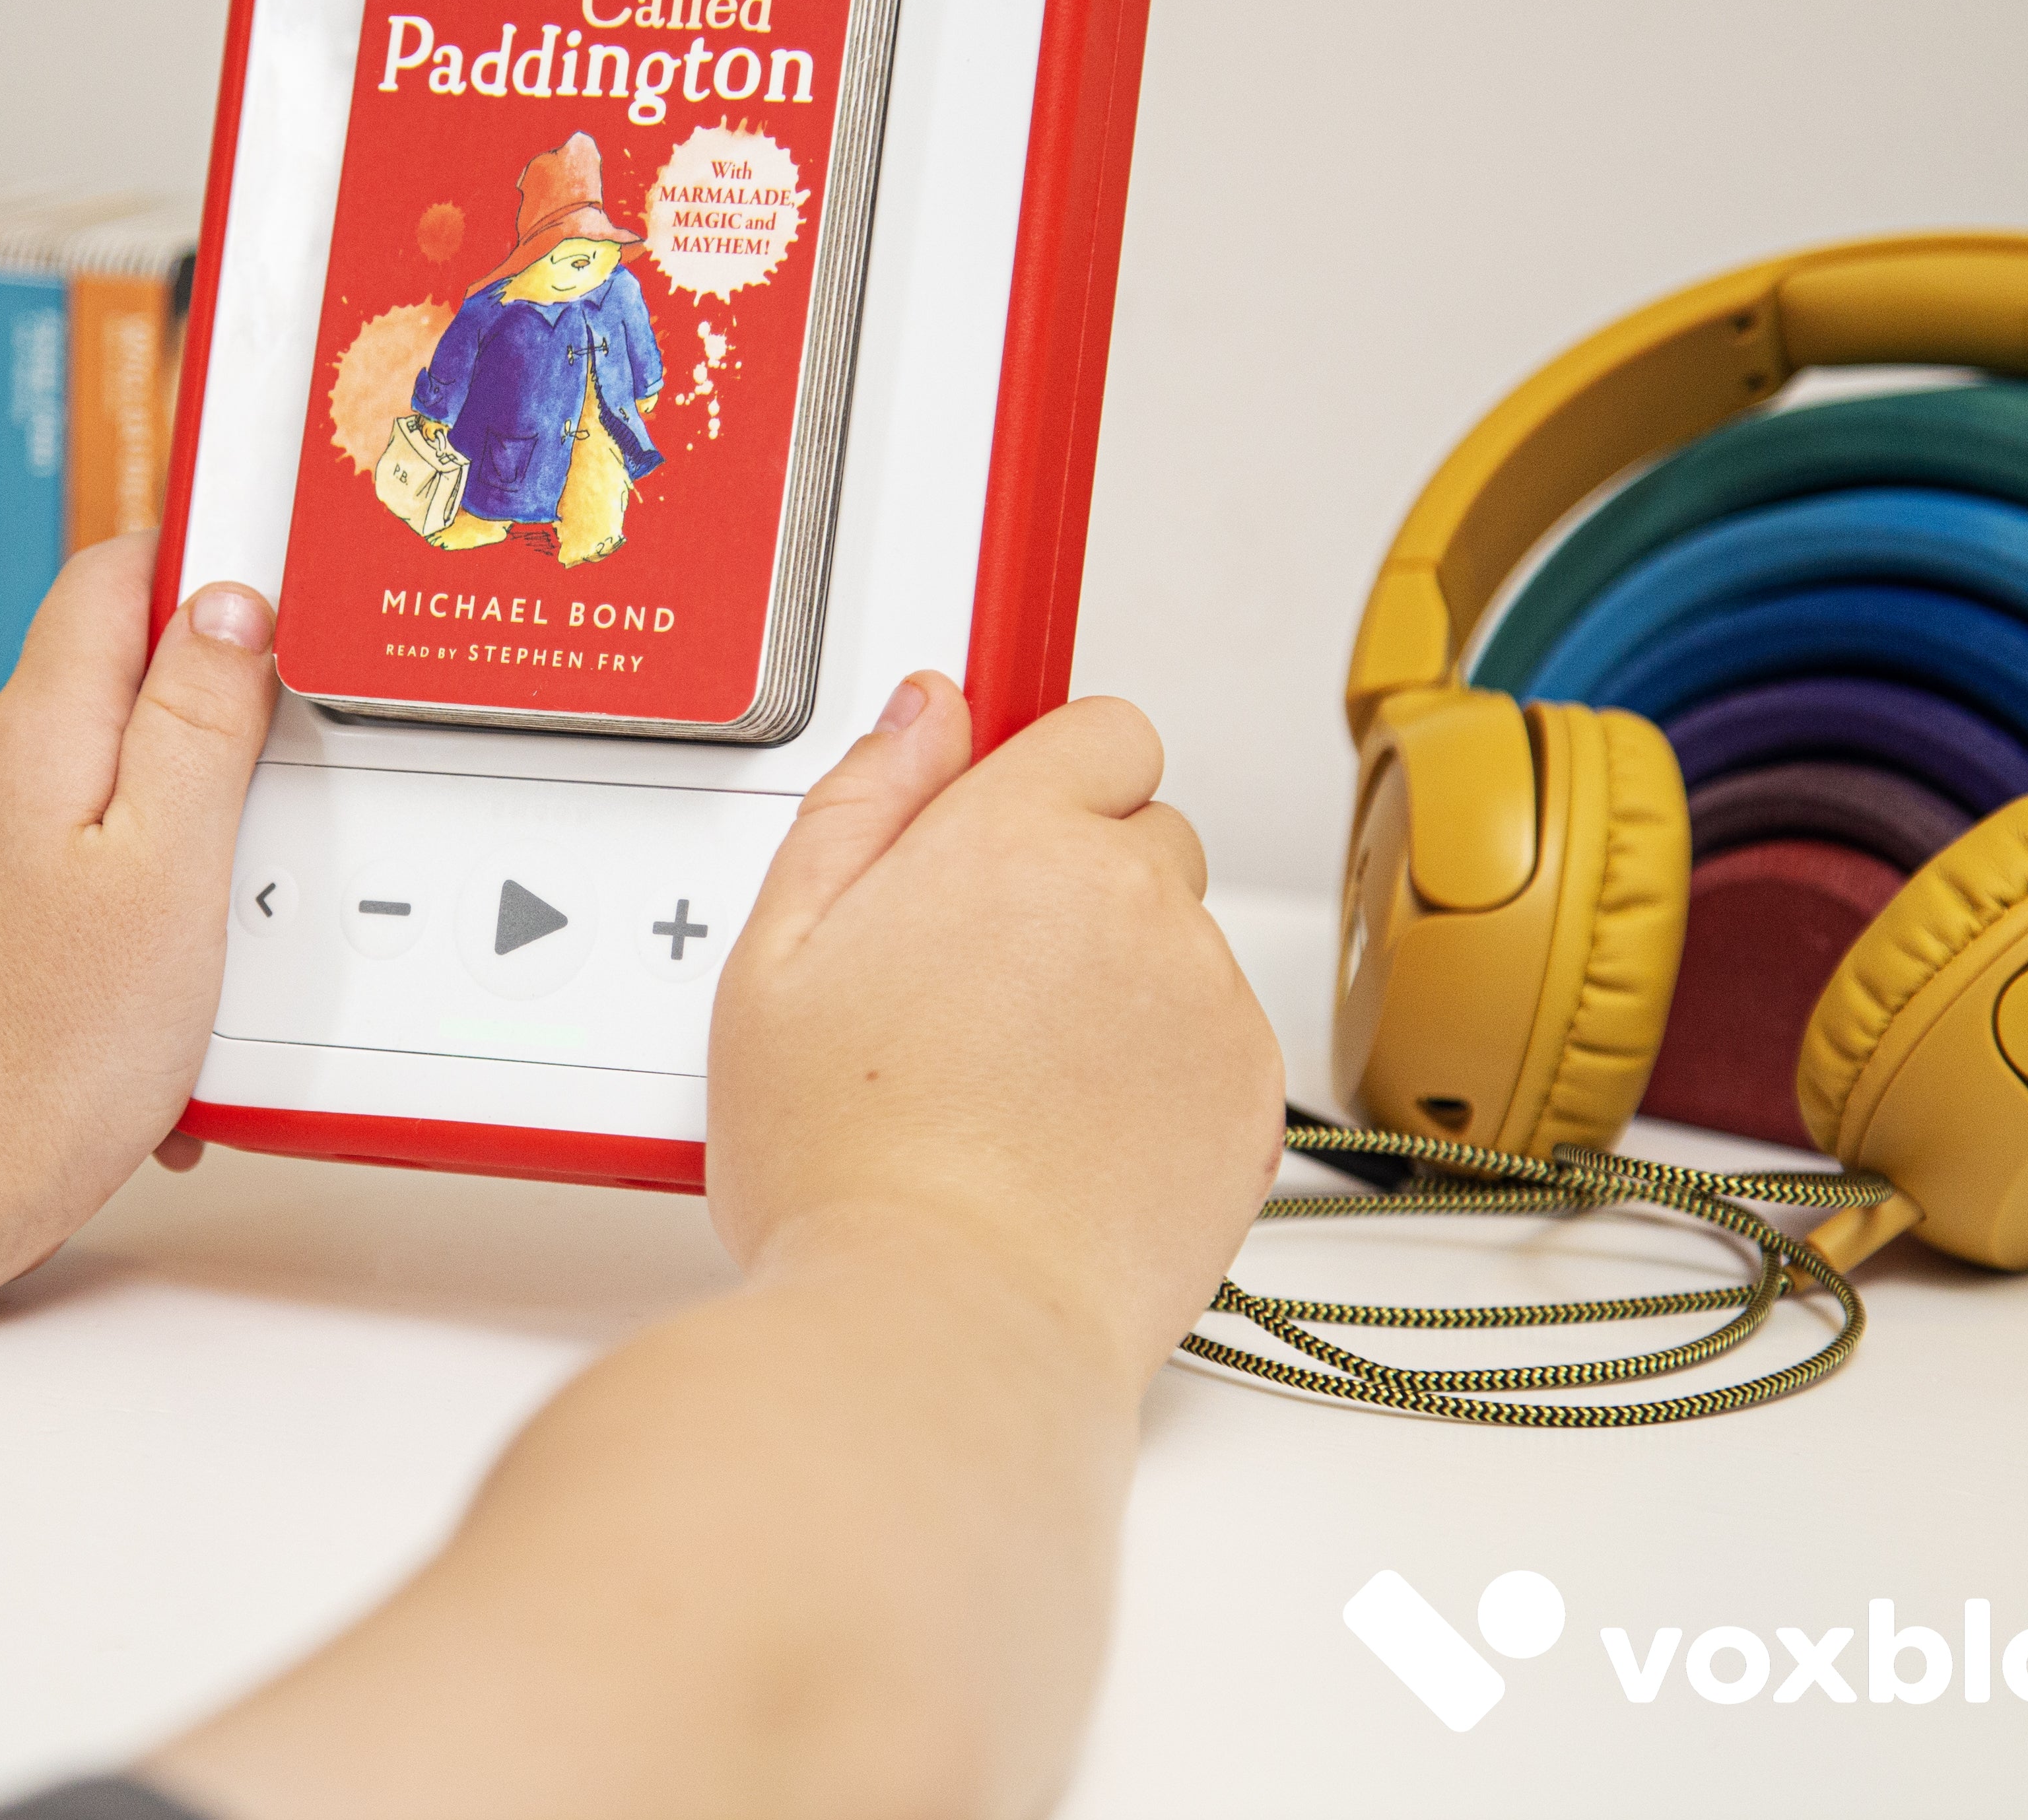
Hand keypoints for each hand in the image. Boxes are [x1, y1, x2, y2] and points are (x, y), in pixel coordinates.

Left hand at [0, 531, 277, 1243]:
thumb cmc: (50, 1042)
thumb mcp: (168, 866)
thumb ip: (204, 725)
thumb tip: (232, 603)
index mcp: (50, 729)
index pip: (124, 572)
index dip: (216, 559)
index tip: (301, 587)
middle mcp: (20, 771)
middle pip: (145, 671)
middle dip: (241, 700)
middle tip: (318, 747)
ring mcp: (19, 844)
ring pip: (148, 776)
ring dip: (224, 820)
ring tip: (270, 883)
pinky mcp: (32, 915)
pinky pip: (132, 866)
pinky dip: (188, 905)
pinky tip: (213, 979)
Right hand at [706, 674, 1283, 1375]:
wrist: (942, 1319)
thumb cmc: (844, 1158)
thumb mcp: (776, 955)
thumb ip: (859, 803)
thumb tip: (929, 708)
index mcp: (1017, 838)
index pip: (1100, 729)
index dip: (1049, 780)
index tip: (1003, 839)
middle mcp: (1134, 899)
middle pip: (1145, 834)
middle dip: (1079, 883)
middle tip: (981, 984)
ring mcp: (1206, 1001)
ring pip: (1181, 946)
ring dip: (1121, 984)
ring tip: (1017, 1083)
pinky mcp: (1251, 1099)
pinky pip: (1219, 1047)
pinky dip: (1166, 1077)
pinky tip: (1073, 1137)